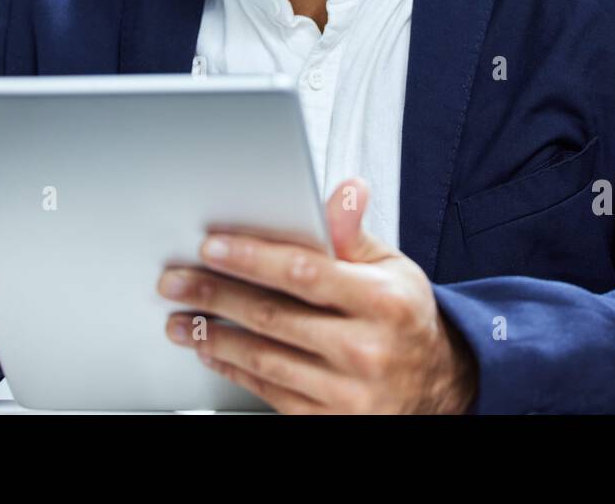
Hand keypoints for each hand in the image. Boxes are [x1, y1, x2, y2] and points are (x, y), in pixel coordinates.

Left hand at [158, 176, 477, 413]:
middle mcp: (366, 349)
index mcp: (383, 302)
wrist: (438, 388)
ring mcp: (348, 393)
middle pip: (274, 316)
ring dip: (213, 336)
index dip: (252, 258)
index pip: (305, 272)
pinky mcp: (331, 422)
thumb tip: (344, 192)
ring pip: (264, 358)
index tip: (213, 246)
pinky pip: (270, 391)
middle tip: (176, 281)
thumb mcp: (393, 269)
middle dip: (215, 294)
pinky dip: (235, 369)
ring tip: (181, 319)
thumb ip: (354, 235)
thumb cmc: (406, 319)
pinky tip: (213, 351)